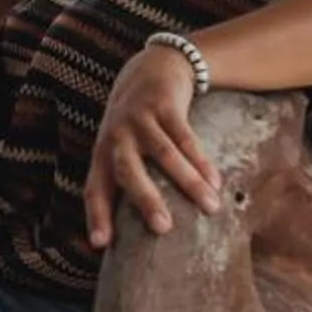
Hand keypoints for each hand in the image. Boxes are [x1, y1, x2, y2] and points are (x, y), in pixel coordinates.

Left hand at [86, 47, 222, 247]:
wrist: (153, 66)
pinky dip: (201, 159)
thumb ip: (131, 179)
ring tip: (211, 207)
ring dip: (188, 182)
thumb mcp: (124, 146)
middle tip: (163, 228)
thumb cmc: (137, 122)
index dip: (96, 216)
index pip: (94, 189)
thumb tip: (146, 229)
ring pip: (164, 154)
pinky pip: (185, 136)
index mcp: (103, 153)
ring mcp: (139, 119)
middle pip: (127, 171)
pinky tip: (216, 180)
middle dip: (144, 200)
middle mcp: (116, 136)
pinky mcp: (163, 105)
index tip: (101, 245)